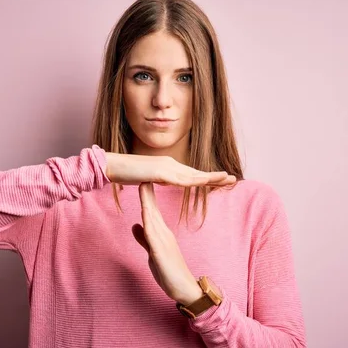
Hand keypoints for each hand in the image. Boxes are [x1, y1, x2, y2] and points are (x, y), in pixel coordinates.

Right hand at [105, 152, 235, 186]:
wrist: (113, 166)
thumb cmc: (128, 173)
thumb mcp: (149, 178)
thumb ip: (159, 179)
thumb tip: (166, 181)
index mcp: (169, 167)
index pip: (192, 174)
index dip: (208, 179)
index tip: (222, 182)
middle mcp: (171, 164)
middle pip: (197, 173)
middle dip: (216, 176)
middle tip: (234, 179)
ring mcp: (166, 167)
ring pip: (193, 175)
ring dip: (211, 177)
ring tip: (227, 179)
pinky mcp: (159, 172)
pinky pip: (179, 179)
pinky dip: (193, 181)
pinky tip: (204, 183)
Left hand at [131, 183, 203, 305]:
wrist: (185, 289)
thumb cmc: (170, 272)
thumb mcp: (153, 252)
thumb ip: (144, 239)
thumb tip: (136, 225)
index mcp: (161, 233)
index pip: (152, 211)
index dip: (147, 196)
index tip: (142, 180)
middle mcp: (163, 234)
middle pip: (152, 210)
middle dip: (147, 192)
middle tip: (144, 173)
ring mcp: (163, 242)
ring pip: (153, 219)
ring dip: (147, 202)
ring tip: (144, 186)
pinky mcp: (161, 253)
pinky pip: (153, 237)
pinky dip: (149, 223)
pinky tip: (145, 214)